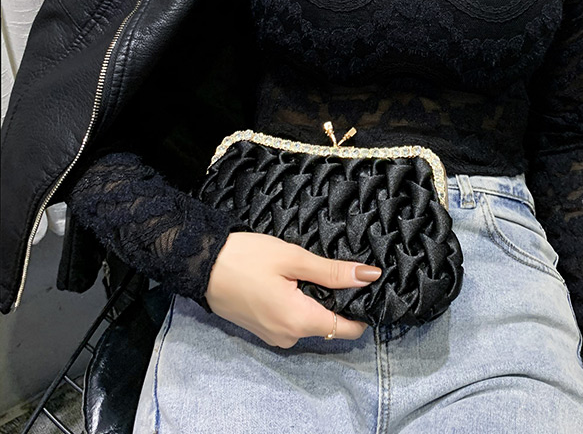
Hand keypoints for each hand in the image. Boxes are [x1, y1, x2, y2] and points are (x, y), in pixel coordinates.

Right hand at [205, 231, 380, 346]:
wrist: (201, 265)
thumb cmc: (246, 258)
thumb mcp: (293, 258)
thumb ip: (333, 272)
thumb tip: (369, 277)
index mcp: (299, 321)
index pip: (347, 328)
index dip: (361, 310)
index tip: (367, 288)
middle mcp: (288, 336)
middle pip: (329, 324)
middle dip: (337, 300)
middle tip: (336, 269)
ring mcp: (274, 335)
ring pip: (310, 320)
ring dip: (316, 300)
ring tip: (311, 271)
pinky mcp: (264, 329)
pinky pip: (293, 320)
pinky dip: (299, 303)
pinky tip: (292, 280)